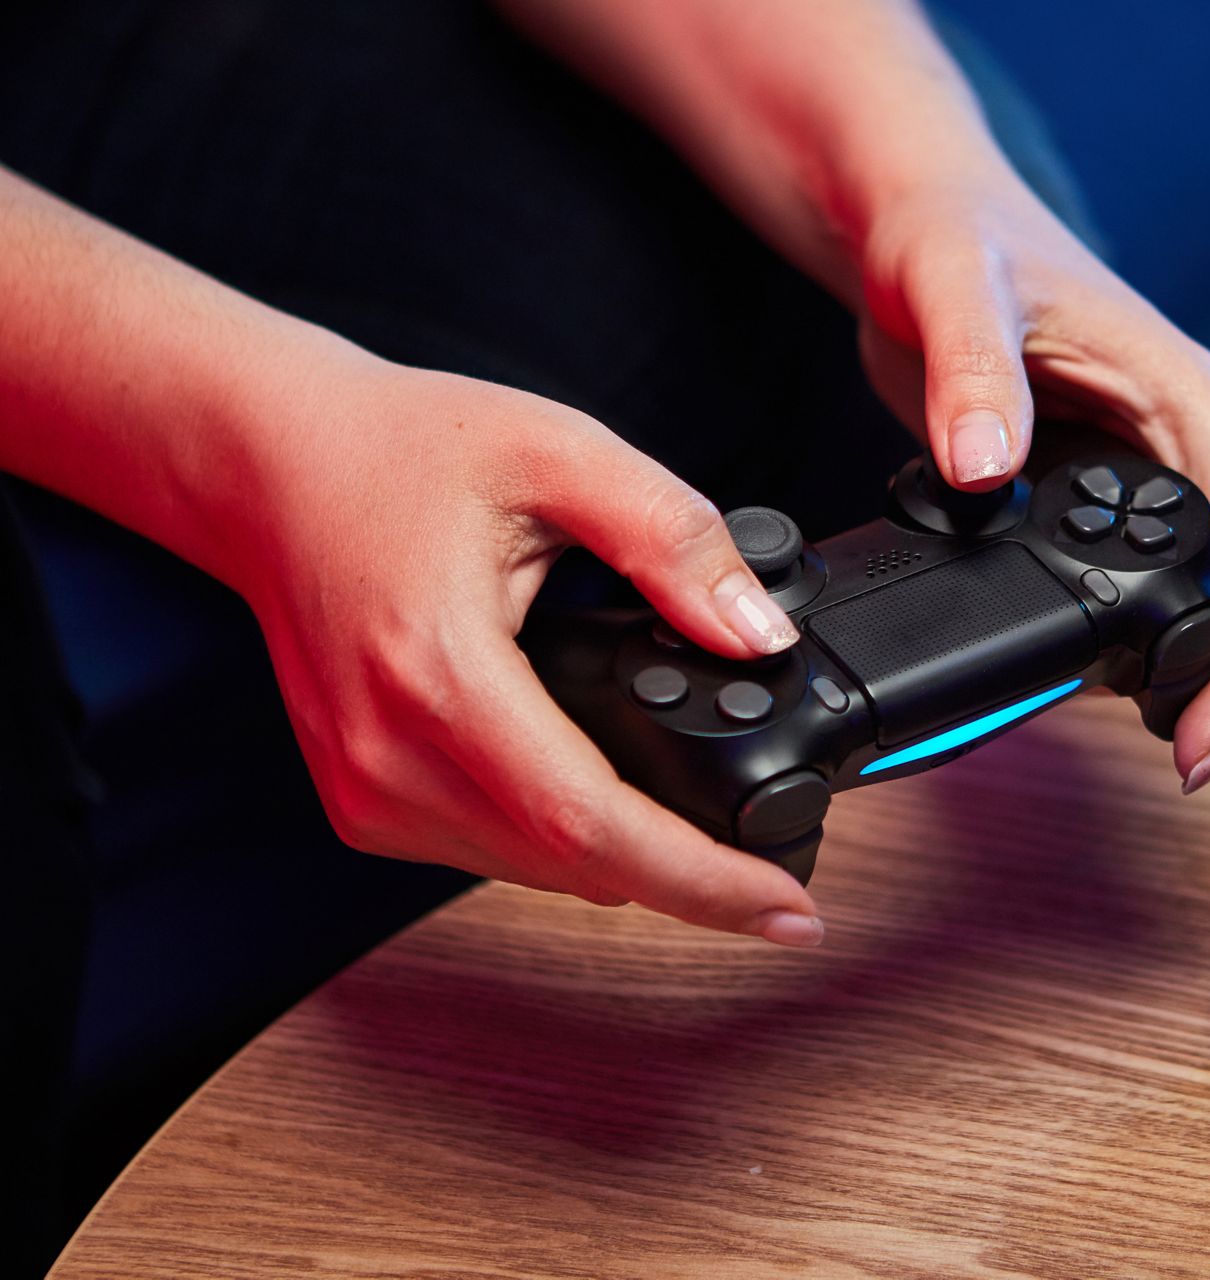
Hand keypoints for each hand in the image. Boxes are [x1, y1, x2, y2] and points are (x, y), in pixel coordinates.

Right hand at [218, 356, 824, 944]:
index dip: (703, 881)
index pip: (589, 825)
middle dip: (692, 876)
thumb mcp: (559, 452)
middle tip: (783, 861)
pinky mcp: (361, 801)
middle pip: (575, 866)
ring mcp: (365, 789)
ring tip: (714, 825)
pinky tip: (613, 793)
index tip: (790, 913)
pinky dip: (569, 838)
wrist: (267, 464)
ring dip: (632, 861)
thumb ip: (671, 538)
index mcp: (439, 670)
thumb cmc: (400, 447)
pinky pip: (492, 853)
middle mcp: (389, 754)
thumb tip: (760, 634)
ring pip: (538, 872)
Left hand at [854, 171, 1209, 792]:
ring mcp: (1149, 462)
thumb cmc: (950, 232)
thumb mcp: (952, 285)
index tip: (1205, 736)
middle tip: (1185, 760)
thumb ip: (972, 370)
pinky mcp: (1102, 483)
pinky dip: (1132, 633)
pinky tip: (1093, 674)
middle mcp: (1188, 434)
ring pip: (1204, 584)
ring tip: (1151, 738)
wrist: (915, 219)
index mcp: (1187, 394)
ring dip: (1189, 664)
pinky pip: (1139, 573)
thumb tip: (988, 466)